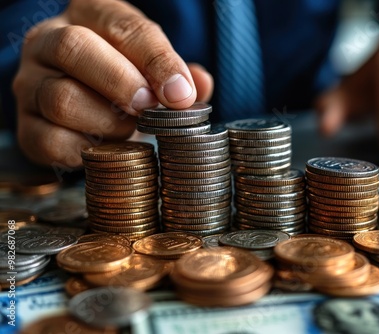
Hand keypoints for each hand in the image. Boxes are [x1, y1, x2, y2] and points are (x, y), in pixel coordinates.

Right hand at [13, 0, 212, 167]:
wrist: (82, 103)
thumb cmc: (123, 77)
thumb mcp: (150, 64)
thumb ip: (176, 72)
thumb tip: (198, 85)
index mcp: (87, 15)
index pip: (121, 25)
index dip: (156, 60)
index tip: (180, 93)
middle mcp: (48, 42)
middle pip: (74, 48)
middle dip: (122, 83)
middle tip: (150, 108)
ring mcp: (31, 84)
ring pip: (61, 99)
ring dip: (108, 121)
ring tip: (129, 129)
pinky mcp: (27, 126)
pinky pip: (51, 141)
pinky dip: (87, 150)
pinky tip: (108, 148)